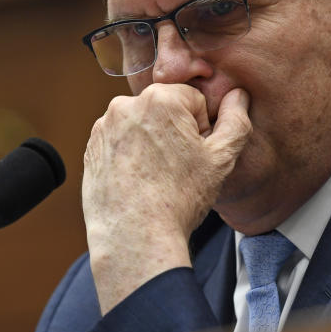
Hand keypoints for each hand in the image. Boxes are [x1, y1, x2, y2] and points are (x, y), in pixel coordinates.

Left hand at [83, 84, 251, 313]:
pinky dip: (131, 155)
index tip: (194, 154)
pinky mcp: (91, 146)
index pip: (194, 101)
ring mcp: (104, 126)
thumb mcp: (221, 159)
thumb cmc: (179, 198)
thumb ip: (236, 121)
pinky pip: (121, 141)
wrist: (133, 236)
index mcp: (159, 98)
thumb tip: (239, 95)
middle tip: (177, 167)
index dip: (201, 129)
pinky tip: (138, 180)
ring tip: (157, 176)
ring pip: (143, 125)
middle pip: (166, 110)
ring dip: (153, 142)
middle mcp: (125, 104)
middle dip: (176, 132)